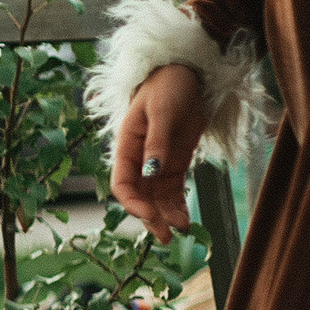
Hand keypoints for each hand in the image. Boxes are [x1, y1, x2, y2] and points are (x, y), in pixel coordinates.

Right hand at [110, 63, 206, 242]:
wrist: (185, 73)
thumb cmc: (168, 87)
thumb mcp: (162, 112)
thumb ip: (157, 143)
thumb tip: (151, 172)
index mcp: (126, 147)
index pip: (123, 184)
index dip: (134, 204)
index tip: (151, 216)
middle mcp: (139, 159)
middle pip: (140, 197)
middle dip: (151, 217)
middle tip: (166, 236)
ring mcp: (157, 162)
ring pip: (157, 197)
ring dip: (166, 215)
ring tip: (182, 229)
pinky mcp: (175, 162)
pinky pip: (173, 190)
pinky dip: (178, 205)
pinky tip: (186, 218)